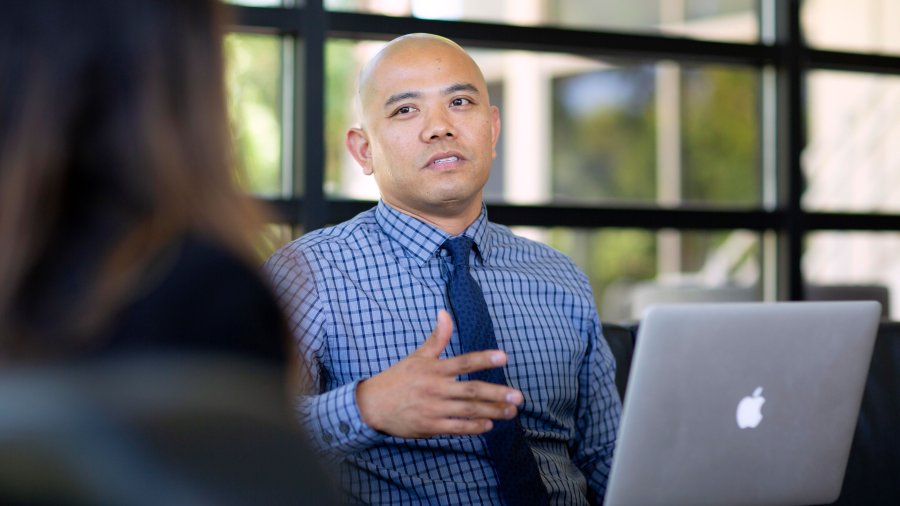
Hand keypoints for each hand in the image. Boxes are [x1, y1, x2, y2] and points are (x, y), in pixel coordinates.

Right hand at [355, 310, 524, 438]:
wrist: (373, 405)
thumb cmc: (398, 378)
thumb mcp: (417, 356)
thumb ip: (436, 337)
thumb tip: (445, 312)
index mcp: (434, 369)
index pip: (463, 362)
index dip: (484, 359)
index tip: (503, 357)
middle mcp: (435, 388)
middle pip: (471, 390)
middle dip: (496, 394)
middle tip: (518, 396)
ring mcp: (433, 408)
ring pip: (468, 411)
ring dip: (492, 412)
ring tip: (510, 411)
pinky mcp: (430, 426)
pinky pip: (456, 427)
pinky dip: (473, 427)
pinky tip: (489, 424)